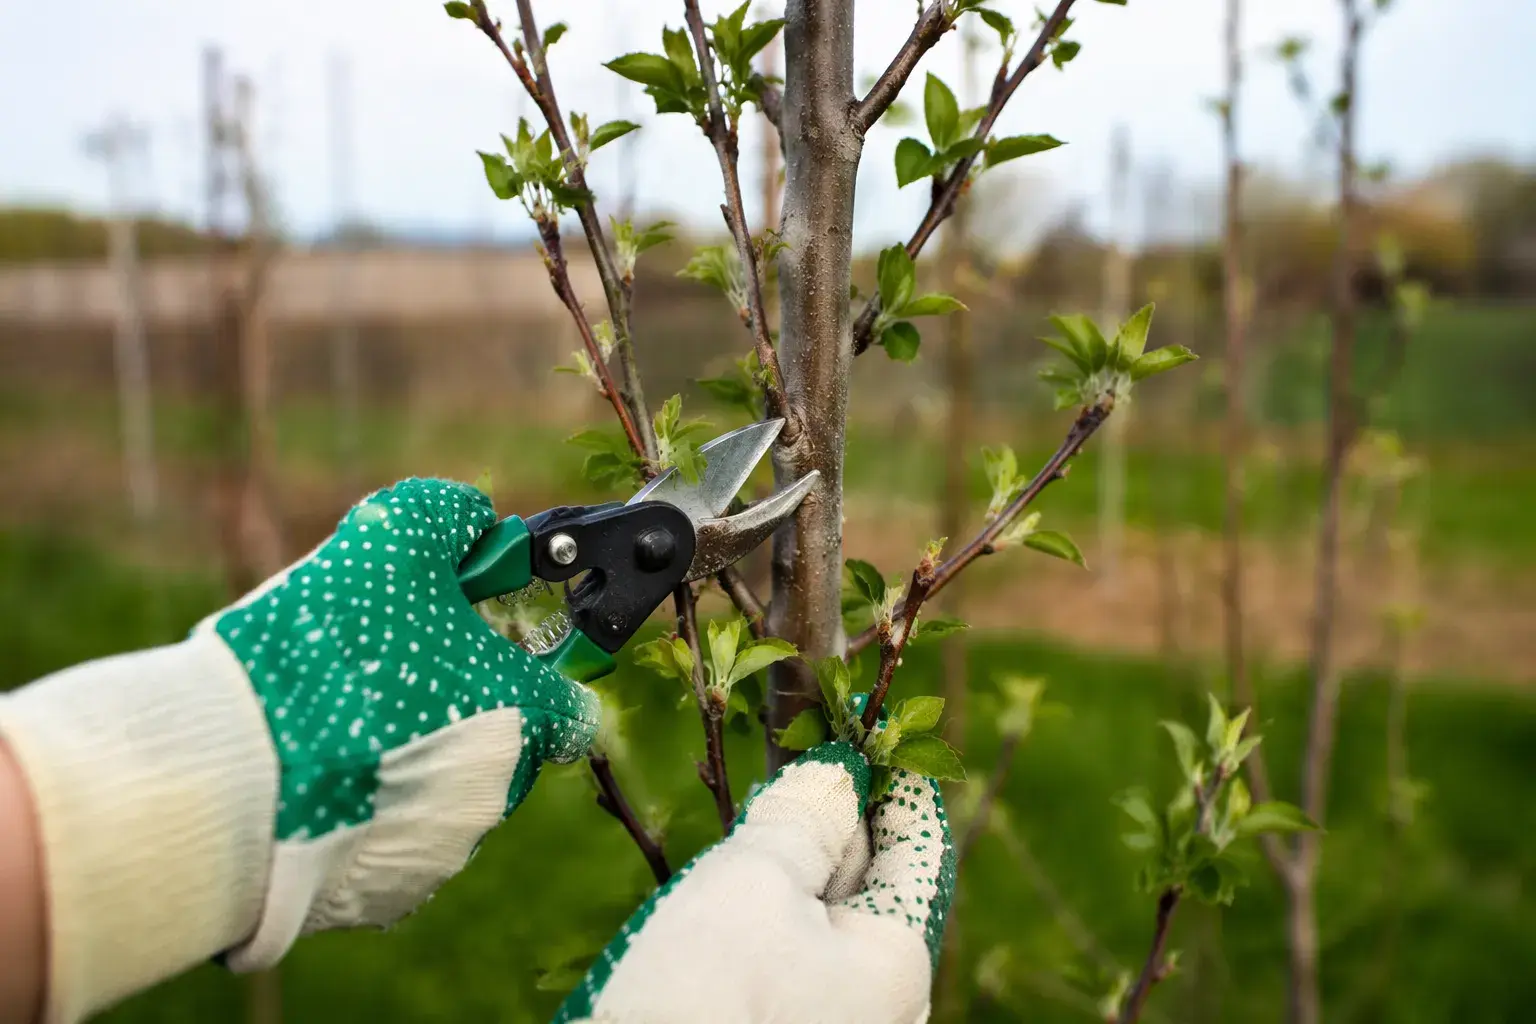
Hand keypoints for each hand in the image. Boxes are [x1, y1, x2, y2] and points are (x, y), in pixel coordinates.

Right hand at [0, 477, 598, 1022]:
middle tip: (379, 668)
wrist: (230, 775)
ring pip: (435, 792)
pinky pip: (382, 839)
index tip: (479, 639)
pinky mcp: (379, 898)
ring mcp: (441, 853)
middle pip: (494, 741)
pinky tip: (306, 774)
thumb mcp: (392, 538)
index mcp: (526, 717)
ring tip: (329, 720)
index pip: (569, 700)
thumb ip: (450, 516)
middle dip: (450, 705)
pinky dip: (357, 809)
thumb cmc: (329, 652)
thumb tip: (473, 522)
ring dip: (401, 757)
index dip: (529, 663)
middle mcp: (499, 795)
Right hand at [554, 742, 956, 1023]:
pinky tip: (732, 895)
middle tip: (803, 761)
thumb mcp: (753, 880)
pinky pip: (797, 962)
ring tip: (760, 820)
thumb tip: (837, 774)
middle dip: (840, 819)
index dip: (895, 777)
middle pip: (875, 882)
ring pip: (830, 922)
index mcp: (901, 959)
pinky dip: (774, 916)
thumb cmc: (705, 994)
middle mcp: (887, 1005)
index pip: (920, 843)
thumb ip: (803, 817)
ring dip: (797, 867)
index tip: (867, 726)